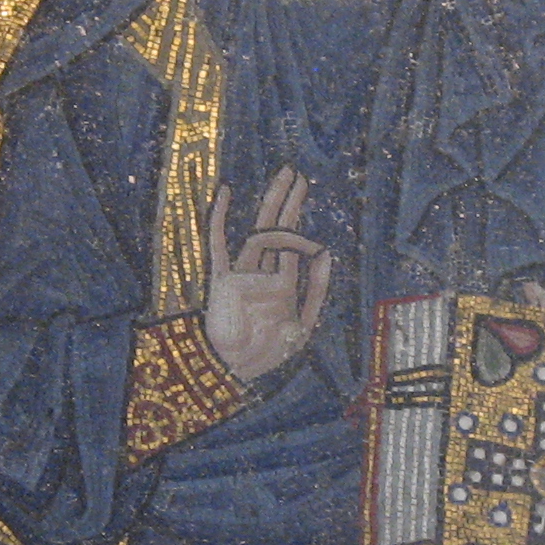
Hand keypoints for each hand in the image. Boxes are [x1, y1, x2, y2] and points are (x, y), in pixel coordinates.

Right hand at [203, 170, 332, 383]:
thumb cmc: (268, 353)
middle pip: (277, 230)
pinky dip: (221, 218)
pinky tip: (225, 192)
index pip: (294, 248)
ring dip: (273, 204)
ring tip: (286, 176)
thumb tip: (325, 252)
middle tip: (296, 174)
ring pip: (259, 231)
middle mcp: (262, 275)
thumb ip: (315, 289)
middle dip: (288, 203)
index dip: (302, 224)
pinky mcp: (222, 277)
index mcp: (282, 285)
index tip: (306, 199)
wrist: (234, 370)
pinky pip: (219, 242)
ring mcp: (242, 273)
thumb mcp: (302, 324)